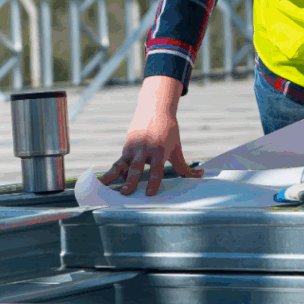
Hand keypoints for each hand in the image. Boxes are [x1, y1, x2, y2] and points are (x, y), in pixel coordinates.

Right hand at [99, 77, 202, 195]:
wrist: (155, 109)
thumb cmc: (168, 131)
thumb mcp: (177, 148)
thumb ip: (184, 166)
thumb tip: (199, 176)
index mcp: (160, 151)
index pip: (157, 170)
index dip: (153, 182)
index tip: (149, 194)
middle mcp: (145, 150)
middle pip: (137, 168)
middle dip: (130, 181)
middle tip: (125, 192)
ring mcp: (134, 148)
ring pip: (122, 163)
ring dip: (113, 175)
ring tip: (104, 186)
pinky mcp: (126, 147)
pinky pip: (119, 161)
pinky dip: (112, 171)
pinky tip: (106, 181)